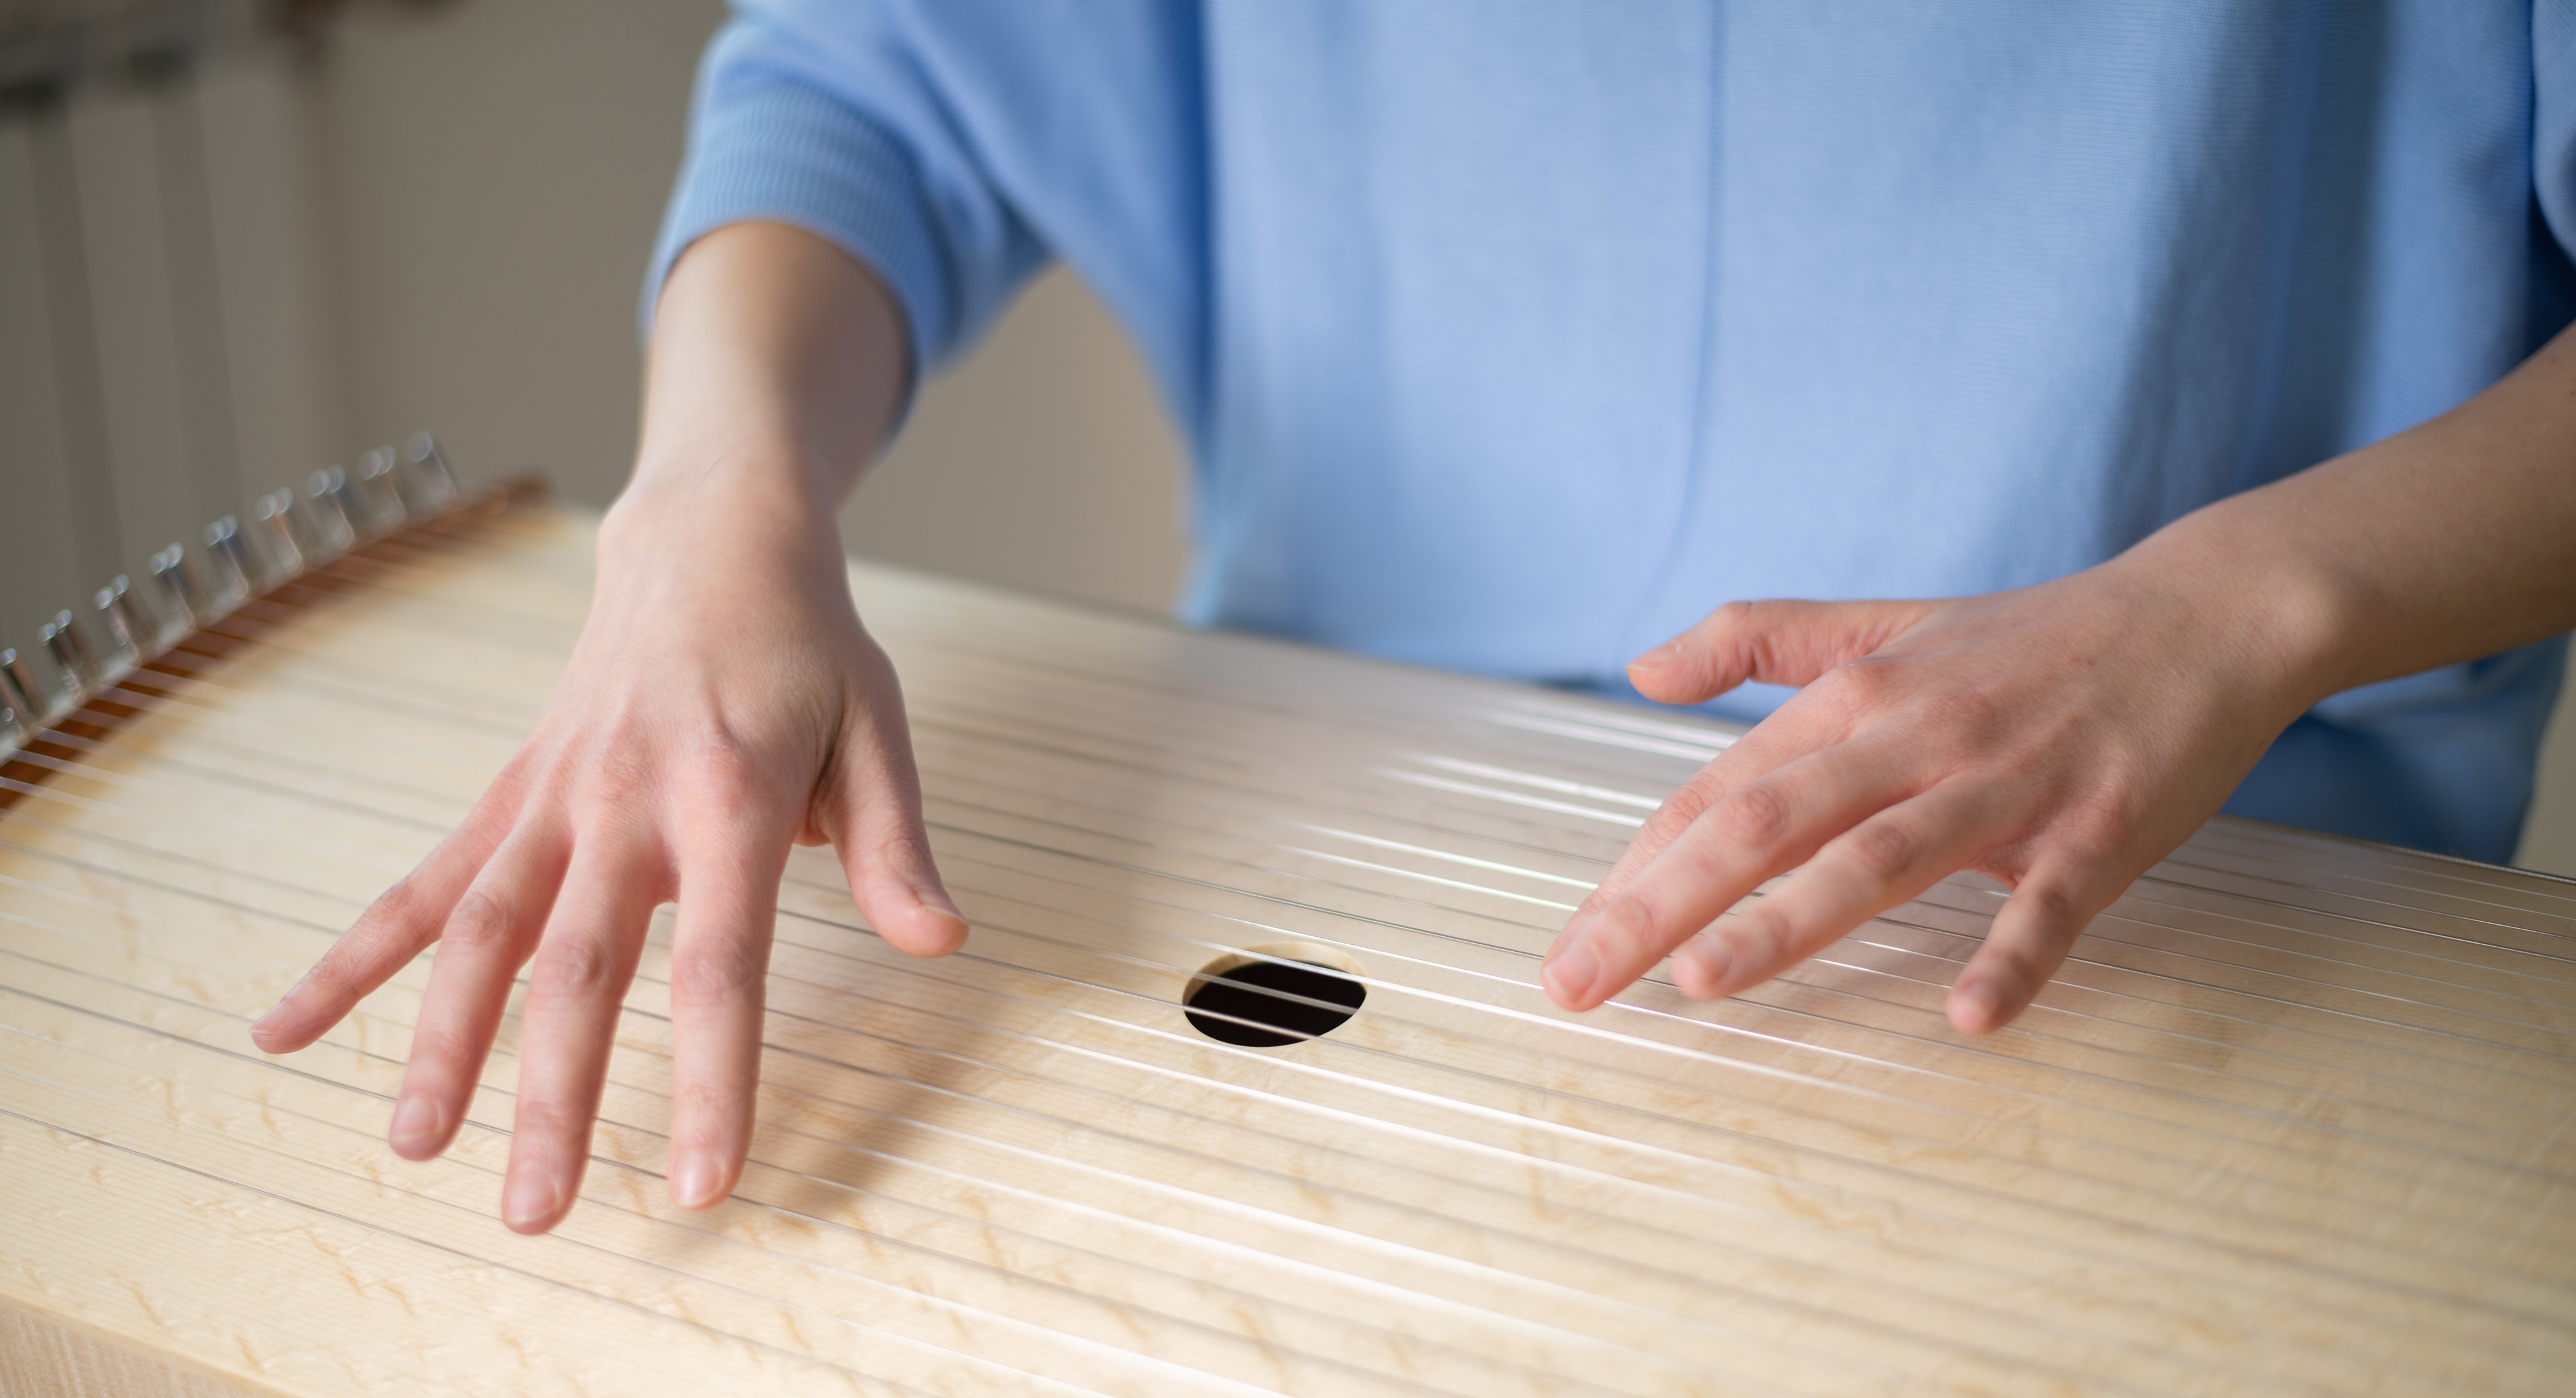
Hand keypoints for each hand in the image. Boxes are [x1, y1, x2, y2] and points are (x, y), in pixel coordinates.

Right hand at [249, 489, 964, 1232]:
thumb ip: (895, 843)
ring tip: (414, 1152)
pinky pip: (420, 883)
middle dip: (554, 1097)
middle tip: (540, 1213)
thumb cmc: (806, 646)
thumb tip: (939, 942)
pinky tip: (285, 1032)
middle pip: (580, 971)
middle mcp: (623, 801)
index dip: (713, 1078)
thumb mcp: (877, 726)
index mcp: (727, 796)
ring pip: (479, 933)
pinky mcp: (510, 794)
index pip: (720, 963)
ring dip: (442, 1046)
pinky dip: (352, 958)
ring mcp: (552, 798)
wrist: (710, 540)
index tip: (703, 1183)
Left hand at [1541, 557, 2325, 1033]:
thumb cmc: (2028, 638)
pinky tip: (1971, 1018)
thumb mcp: (1881, 621)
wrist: (2199, 613)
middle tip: (1579, 982)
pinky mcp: (2098, 828)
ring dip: (1792, 919)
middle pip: (1765, 823)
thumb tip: (1641, 670)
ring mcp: (2005, 785)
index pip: (1718, 793)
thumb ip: (1756, 638)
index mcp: (1853, 699)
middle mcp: (1911, 736)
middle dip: (1661, 906)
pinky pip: (2048, 903)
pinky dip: (2012, 957)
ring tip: (1704, 980)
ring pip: (1879, 856)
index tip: (1571, 940)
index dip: (1638, 867)